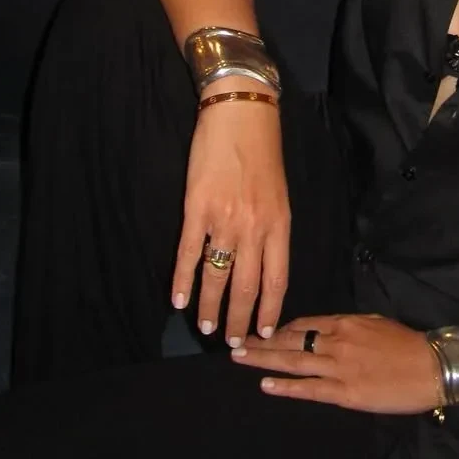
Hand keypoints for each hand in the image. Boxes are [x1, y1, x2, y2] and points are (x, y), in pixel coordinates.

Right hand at [172, 97, 289, 344]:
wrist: (241, 113)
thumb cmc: (262, 151)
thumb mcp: (279, 193)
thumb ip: (272, 229)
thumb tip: (264, 265)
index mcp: (279, 224)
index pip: (277, 279)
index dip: (269, 309)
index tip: (265, 334)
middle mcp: (255, 227)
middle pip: (247, 286)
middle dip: (240, 320)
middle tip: (232, 345)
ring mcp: (225, 219)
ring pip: (218, 275)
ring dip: (211, 307)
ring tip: (207, 329)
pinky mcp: (198, 208)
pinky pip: (189, 253)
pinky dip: (183, 279)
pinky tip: (179, 300)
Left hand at [230, 313, 440, 414]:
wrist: (431, 366)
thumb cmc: (408, 344)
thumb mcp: (376, 322)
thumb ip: (349, 326)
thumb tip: (328, 329)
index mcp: (345, 322)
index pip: (304, 324)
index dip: (279, 329)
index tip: (261, 332)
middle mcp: (336, 341)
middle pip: (290, 340)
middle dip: (260, 341)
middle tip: (234, 342)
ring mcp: (339, 367)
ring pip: (293, 362)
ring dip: (263, 360)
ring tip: (239, 358)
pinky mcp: (345, 393)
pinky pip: (310, 389)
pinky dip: (286, 387)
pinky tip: (266, 385)